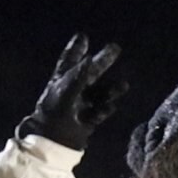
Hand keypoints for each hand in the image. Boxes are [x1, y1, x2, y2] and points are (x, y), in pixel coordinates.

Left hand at [19, 34, 127, 150]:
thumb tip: (90, 58)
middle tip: (115, 48)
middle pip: (90, 72)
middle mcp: (71, 90)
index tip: (83, 36)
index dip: (76, 49)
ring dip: (111, 89)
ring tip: (124, 85)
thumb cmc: (55, 112)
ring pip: (99, 93)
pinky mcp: (87, 120)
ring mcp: (80, 105)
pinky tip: (110, 107)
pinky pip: (100, 111)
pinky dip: (105, 108)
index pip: (69, 60)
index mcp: (61, 80)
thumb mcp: (67, 88)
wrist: (53, 140)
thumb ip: (80, 74)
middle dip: (102, 61)